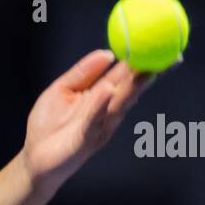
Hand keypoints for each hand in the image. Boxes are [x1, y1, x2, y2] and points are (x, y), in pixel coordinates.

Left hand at [19, 49, 157, 195]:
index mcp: (101, 95)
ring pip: (119, 104)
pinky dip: (100, 105)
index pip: (127, 75)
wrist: (34, 159)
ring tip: (147, 70)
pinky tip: (107, 91)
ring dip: (133, 87)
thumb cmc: (47, 125)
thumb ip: (82, 72)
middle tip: (169, 57)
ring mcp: (99, 126)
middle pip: (131, 89)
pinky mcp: (85, 140)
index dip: (145, 61)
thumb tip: (107, 52)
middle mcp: (106, 110)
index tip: (163, 44)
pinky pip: (93, 120)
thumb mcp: (61, 90)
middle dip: (151, 73)